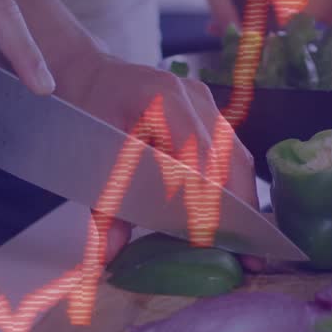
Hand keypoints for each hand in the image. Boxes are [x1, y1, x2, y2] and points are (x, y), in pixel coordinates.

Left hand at [53, 51, 265, 271]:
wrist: (89, 75)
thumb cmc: (86, 111)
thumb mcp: (88, 156)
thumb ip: (103, 206)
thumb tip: (106, 255)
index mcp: (162, 98)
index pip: (198, 151)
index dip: (208, 194)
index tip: (211, 234)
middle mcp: (193, 97)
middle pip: (229, 156)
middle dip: (238, 207)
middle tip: (246, 252)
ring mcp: (206, 103)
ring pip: (236, 156)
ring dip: (241, 200)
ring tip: (246, 244)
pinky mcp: (210, 114)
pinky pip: (230, 153)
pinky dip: (232, 187)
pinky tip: (232, 221)